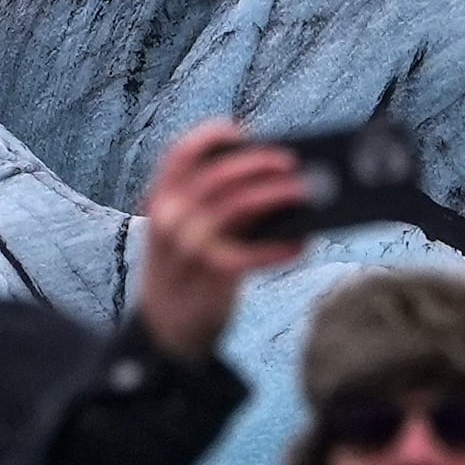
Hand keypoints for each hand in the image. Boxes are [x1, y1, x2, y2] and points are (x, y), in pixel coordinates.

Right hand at [132, 118, 308, 361]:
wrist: (164, 332)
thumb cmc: (183, 274)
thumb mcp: (178, 235)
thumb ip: (208, 208)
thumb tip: (267, 181)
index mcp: (160, 202)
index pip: (180, 154)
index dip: (212, 136)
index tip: (245, 132)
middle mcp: (171, 219)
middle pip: (220, 175)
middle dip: (260, 163)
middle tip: (290, 162)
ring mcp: (191, 247)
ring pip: (241, 204)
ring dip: (278, 194)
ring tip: (304, 192)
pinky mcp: (215, 275)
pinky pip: (257, 251)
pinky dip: (283, 245)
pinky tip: (302, 243)